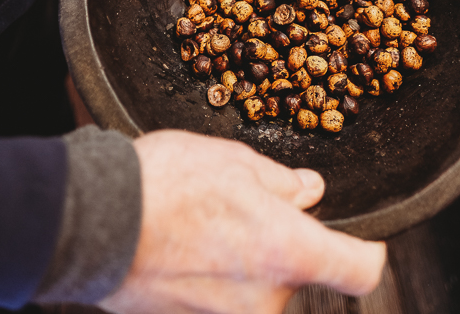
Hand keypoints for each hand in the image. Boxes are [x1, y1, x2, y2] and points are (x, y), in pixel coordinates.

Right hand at [102, 130, 385, 313]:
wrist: (93, 221)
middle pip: (298, 274)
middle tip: (244, 205)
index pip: (361, 271)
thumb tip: (309, 191)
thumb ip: (282, 183)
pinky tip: (183, 241)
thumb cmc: (165, 184)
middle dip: (281, 242)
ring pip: (255, 286)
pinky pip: (219, 299)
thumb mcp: (235, 160)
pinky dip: (211, 275)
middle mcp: (265, 300)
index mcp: (289, 252)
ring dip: (242, 258)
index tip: (360, 240)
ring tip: (203, 220)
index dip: (366, 252)